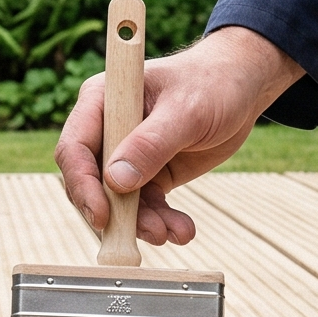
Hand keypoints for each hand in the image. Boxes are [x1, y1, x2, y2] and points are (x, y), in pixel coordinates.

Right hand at [55, 26, 307, 243]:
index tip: (102, 215)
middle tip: (147, 232)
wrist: (242, 89)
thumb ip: (151, 144)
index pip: (75, 147)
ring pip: (118, 202)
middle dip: (115, 213)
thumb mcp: (186, 111)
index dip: (82, 183)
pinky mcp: (148, 174)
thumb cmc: (212, 84)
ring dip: (142, 223)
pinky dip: (161, 221)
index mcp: (102, 101)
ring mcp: (125, 155)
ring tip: (172, 232)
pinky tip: (182, 229)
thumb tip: (116, 181)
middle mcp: (106, 130)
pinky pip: (145, 206)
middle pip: (90, 182)